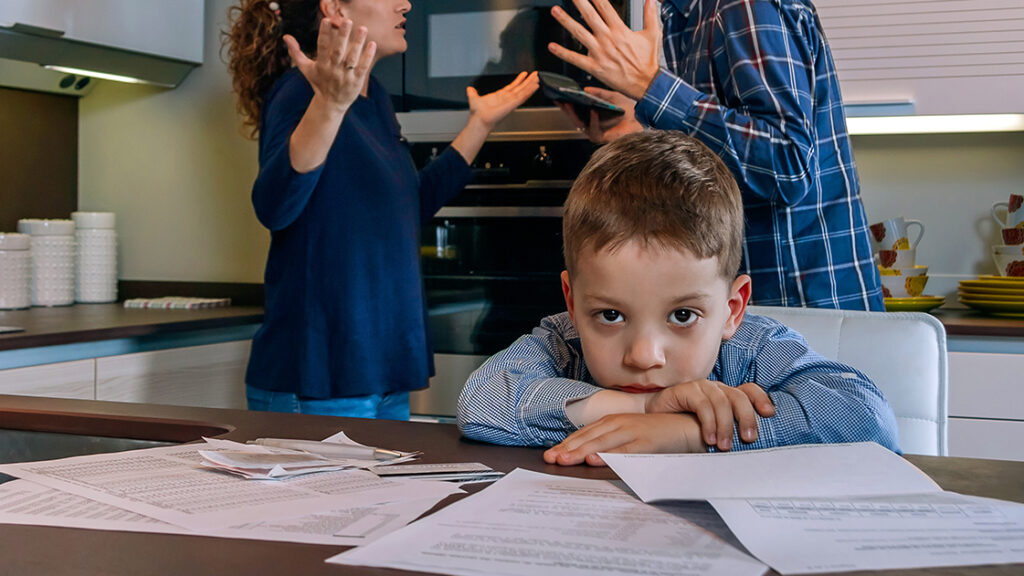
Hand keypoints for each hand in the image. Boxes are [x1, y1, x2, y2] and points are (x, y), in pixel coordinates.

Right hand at [285, 17, 376, 113]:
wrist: (330, 105)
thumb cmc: (318, 83)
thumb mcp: (305, 68)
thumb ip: (296, 52)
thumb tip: (286, 36)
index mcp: (321, 65)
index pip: (322, 47)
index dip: (324, 34)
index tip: (326, 20)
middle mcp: (333, 70)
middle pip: (338, 51)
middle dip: (343, 36)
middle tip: (347, 20)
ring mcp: (346, 76)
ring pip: (352, 58)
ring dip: (358, 43)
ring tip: (363, 28)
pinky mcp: (356, 81)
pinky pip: (363, 67)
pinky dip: (367, 56)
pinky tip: (372, 44)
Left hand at [466, 71, 539, 131]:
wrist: (480, 120)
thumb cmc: (478, 113)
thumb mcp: (474, 98)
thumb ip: (473, 93)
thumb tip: (469, 89)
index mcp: (500, 96)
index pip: (512, 86)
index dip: (519, 80)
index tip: (524, 74)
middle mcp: (507, 99)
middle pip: (520, 88)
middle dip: (528, 81)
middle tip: (535, 74)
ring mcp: (511, 101)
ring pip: (524, 91)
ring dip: (531, 84)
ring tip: (537, 78)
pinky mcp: (513, 104)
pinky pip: (523, 96)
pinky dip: (530, 91)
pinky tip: (535, 86)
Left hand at [544, 413, 703, 465]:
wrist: (688, 427)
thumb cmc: (658, 434)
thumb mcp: (630, 435)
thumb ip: (612, 442)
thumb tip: (589, 456)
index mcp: (614, 421)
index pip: (584, 434)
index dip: (567, 444)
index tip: (551, 455)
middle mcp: (619, 423)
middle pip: (588, 438)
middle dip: (568, 449)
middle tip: (550, 459)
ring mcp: (632, 432)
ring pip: (601, 443)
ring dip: (581, 452)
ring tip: (564, 460)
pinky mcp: (646, 442)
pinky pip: (624, 451)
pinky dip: (608, 455)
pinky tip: (595, 460)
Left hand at [548, 0, 660, 100]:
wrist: (646, 84)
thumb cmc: (649, 61)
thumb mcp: (653, 34)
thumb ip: (650, 14)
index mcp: (620, 30)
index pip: (605, 7)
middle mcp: (607, 39)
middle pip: (589, 15)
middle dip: (579, 2)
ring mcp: (599, 53)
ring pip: (579, 33)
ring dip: (566, 21)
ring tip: (555, 11)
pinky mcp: (594, 67)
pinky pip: (575, 59)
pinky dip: (563, 53)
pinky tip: (552, 46)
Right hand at [556, 87, 642, 143]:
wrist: (642, 121)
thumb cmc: (630, 111)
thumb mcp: (613, 97)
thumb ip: (600, 93)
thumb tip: (585, 89)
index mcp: (593, 115)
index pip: (577, 109)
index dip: (567, 103)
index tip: (560, 95)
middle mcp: (592, 124)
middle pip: (574, 117)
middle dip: (565, 108)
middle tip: (560, 99)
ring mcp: (595, 132)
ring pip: (580, 124)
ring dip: (573, 114)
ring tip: (570, 103)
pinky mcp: (601, 138)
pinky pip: (593, 129)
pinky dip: (593, 120)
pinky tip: (592, 110)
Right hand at [644, 381, 775, 450]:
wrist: (653, 419)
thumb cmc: (684, 425)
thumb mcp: (712, 428)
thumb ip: (728, 431)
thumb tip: (750, 447)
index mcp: (725, 395)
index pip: (749, 390)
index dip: (761, 399)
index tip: (769, 414)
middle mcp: (715, 388)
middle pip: (739, 397)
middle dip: (747, 418)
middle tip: (748, 439)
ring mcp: (701, 387)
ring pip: (721, 402)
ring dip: (725, 426)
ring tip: (724, 446)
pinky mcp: (686, 390)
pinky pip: (703, 404)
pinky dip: (708, 422)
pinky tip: (708, 438)